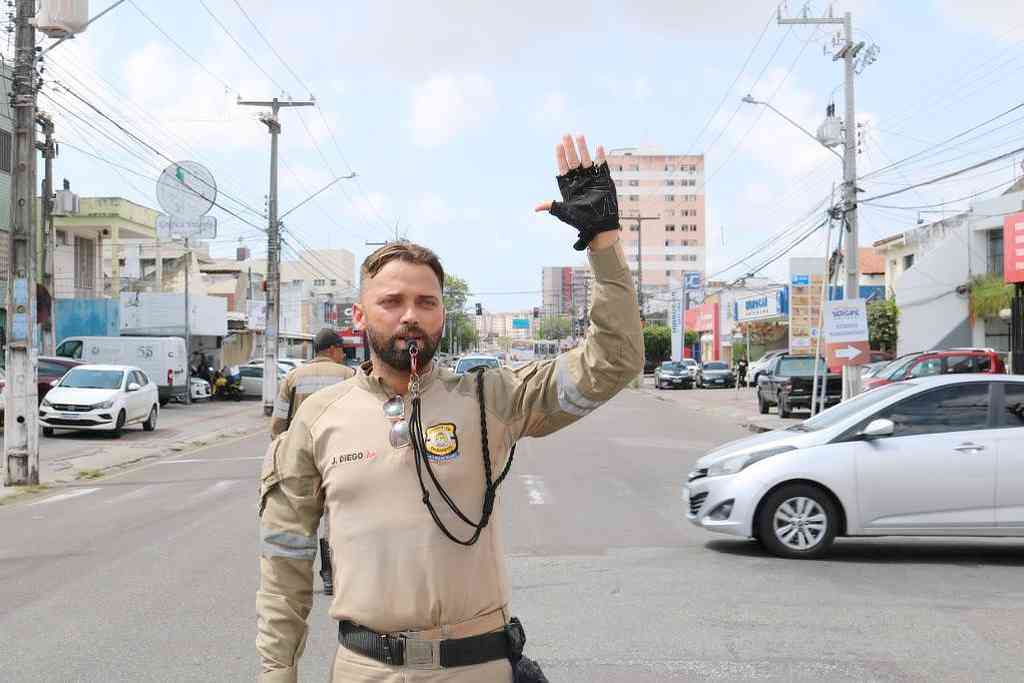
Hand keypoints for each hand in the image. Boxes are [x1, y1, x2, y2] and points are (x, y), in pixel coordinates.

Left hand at [535, 134, 619, 250]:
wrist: (599, 226)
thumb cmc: (581, 221)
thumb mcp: (565, 212)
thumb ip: (552, 206)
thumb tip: (536, 208)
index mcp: (569, 186)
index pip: (563, 167)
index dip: (560, 157)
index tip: (558, 145)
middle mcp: (579, 180)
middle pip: (573, 160)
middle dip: (570, 148)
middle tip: (566, 135)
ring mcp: (592, 178)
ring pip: (586, 159)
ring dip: (583, 148)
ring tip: (579, 135)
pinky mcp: (603, 180)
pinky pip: (602, 166)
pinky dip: (600, 157)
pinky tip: (598, 146)